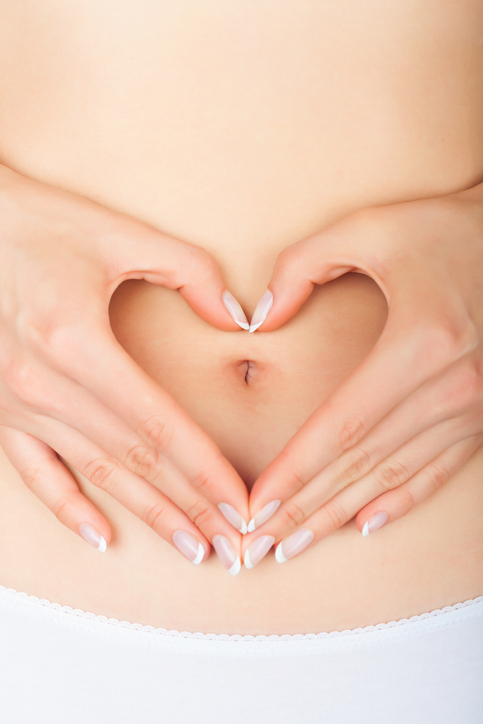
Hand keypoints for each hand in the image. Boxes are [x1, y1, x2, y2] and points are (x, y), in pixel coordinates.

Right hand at [0, 163, 248, 573]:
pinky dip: (68, 509)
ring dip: (147, 515)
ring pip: (95, 475)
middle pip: (134, 461)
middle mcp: (44, 384)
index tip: (239, 503)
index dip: (204, 469)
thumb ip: (191, 272)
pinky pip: (34, 473)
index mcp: (77, 342)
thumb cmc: (40, 224)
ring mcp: (16, 404)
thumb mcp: (120, 235)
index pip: (158, 425)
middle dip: (189, 506)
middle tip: (232, 543)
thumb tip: (238, 318)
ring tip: (192, 546)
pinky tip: (102, 536)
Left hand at [242, 182, 482, 567]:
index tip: (255, 506)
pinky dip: (400, 501)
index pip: (341, 428)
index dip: (294, 472)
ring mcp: (471, 408)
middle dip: (306, 509)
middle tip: (260, 544)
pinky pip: (438, 471)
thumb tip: (258, 320)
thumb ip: (301, 266)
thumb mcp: (368, 229)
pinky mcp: (481, 413)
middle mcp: (450, 388)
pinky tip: (366, 525)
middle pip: (361, 464)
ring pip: (394, 478)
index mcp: (419, 346)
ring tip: (297, 545)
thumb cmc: (444, 229)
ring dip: (341, 515)